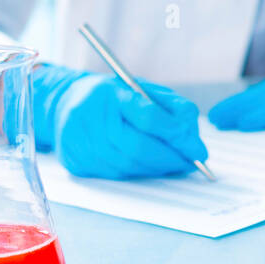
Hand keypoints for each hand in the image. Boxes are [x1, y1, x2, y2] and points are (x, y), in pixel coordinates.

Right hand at [32, 64, 206, 178]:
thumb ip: (172, 107)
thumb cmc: (113, 97)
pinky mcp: (77, 162)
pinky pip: (116, 174)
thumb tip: (192, 139)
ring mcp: (80, 142)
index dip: (177, 136)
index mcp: (111, 93)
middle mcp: (92, 117)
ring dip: (158, 169)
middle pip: (138, 147)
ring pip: (129, 165)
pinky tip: (152, 168)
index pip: (149, 116)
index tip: (198, 149)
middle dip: (171, 159)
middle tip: (193, 163)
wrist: (65, 104)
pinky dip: (140, 173)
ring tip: (177, 165)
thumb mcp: (143, 89)